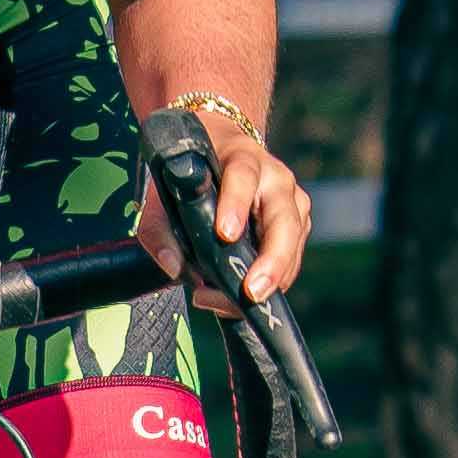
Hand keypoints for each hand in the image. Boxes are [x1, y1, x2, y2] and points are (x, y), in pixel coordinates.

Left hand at [142, 119, 313, 312]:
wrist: (225, 153)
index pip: (242, 177)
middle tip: (251, 292)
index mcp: (241, 159)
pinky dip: (273, 282)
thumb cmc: (194, 178)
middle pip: (284, 220)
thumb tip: (173, 267)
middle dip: (271, 260)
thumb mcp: (166, 193)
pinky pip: (293, 259)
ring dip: (272, 279)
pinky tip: (245, 300)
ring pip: (293, 244)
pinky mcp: (299, 224)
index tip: (224, 235)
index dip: (234, 204)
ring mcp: (293, 202)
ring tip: (238, 305)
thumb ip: (159, 230)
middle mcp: (275, 179)